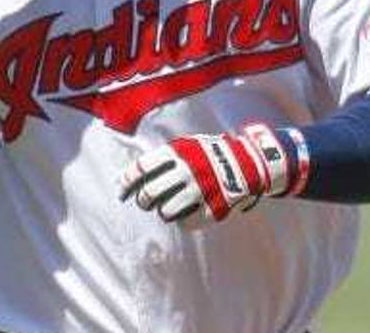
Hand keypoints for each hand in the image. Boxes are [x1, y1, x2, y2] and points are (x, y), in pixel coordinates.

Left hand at [118, 123, 308, 228]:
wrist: (247, 164)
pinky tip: (188, 212)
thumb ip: (159, 159)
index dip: (126, 183)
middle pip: (149, 194)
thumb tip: (124, 177)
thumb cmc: (207, 155)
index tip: (121, 193)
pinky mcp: (211, 208)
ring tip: (169, 206)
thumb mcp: (185, 146)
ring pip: (164, 212)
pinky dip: (182, 220)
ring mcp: (199, 190)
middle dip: (143, 201)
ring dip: (163, 211)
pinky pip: (184, 223)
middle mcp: (186, 171)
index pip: (140, 169)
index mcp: (177, 152)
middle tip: (146, 202)